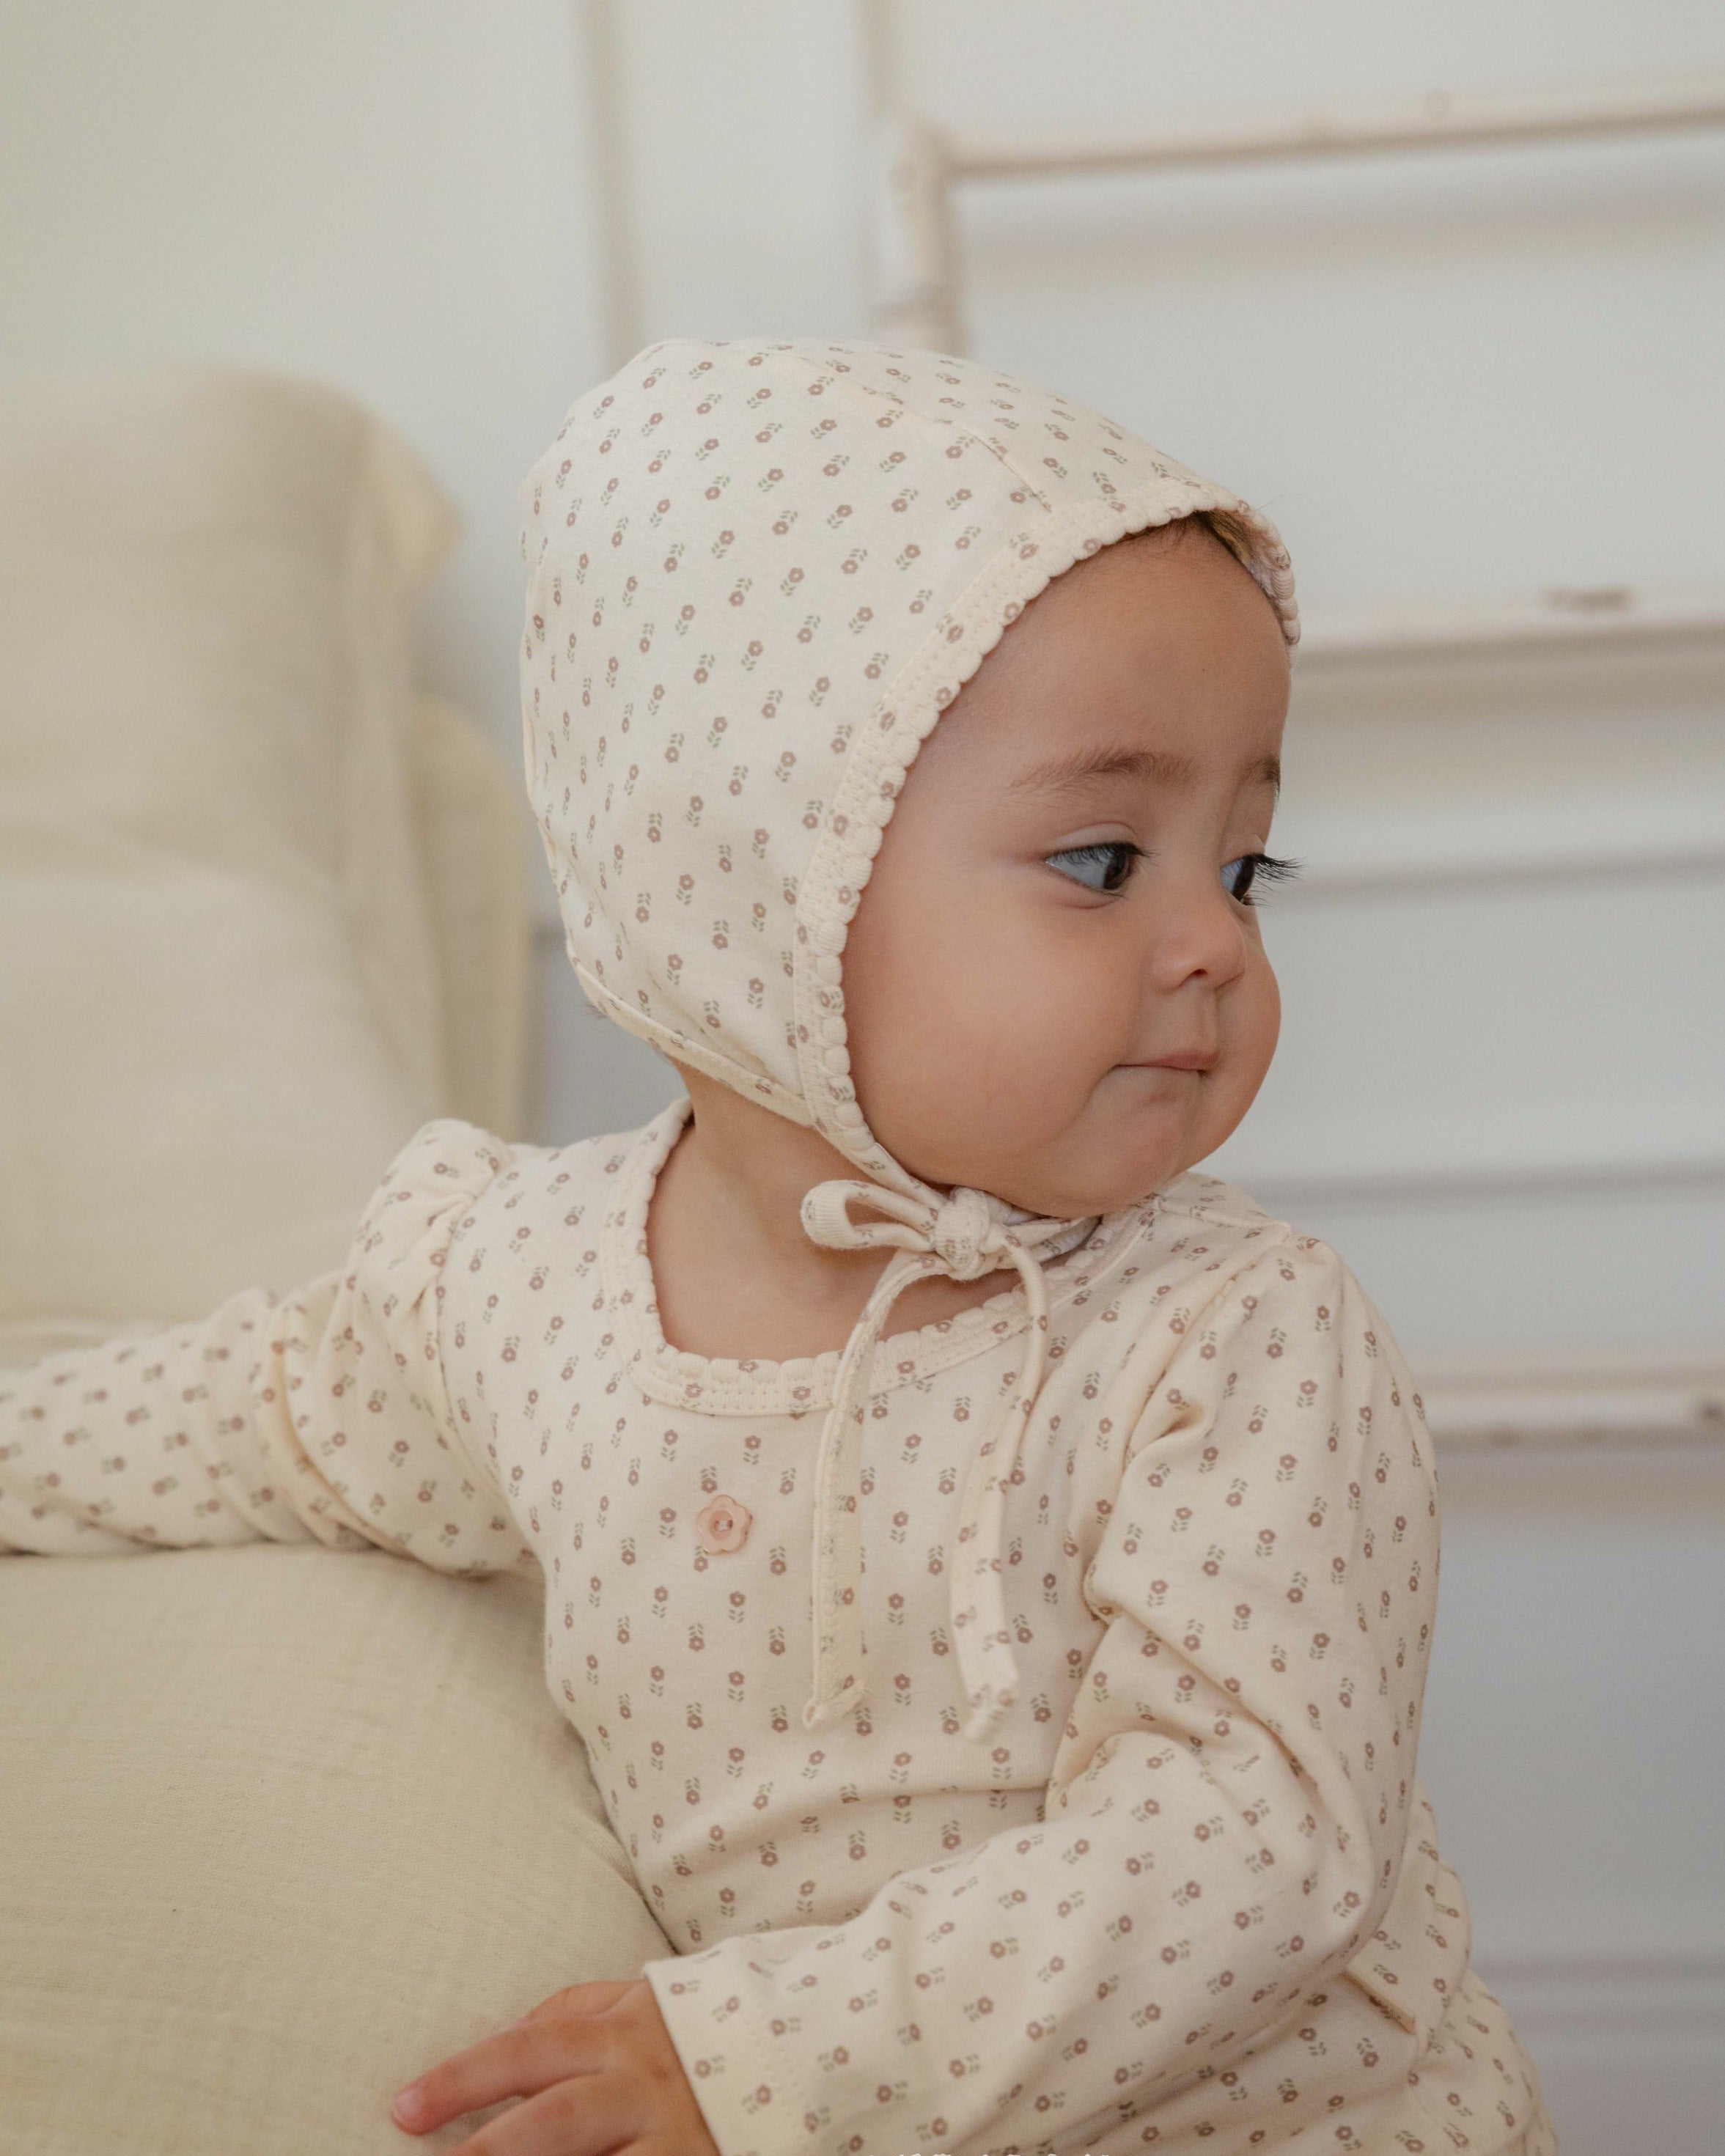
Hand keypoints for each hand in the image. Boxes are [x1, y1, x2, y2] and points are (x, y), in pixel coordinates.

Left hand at [391, 1977, 721, 2155]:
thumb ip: (573, 2011)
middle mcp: (642, 2084)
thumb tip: (505, 2034)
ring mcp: (673, 2137)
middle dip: (490, 2152)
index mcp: (621, 2031)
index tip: (402, 2109)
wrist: (802, 2049)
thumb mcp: (639, 2000)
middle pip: (553, 2121)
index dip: (461, 2079)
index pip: (526, 2050)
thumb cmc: (698, 2028)